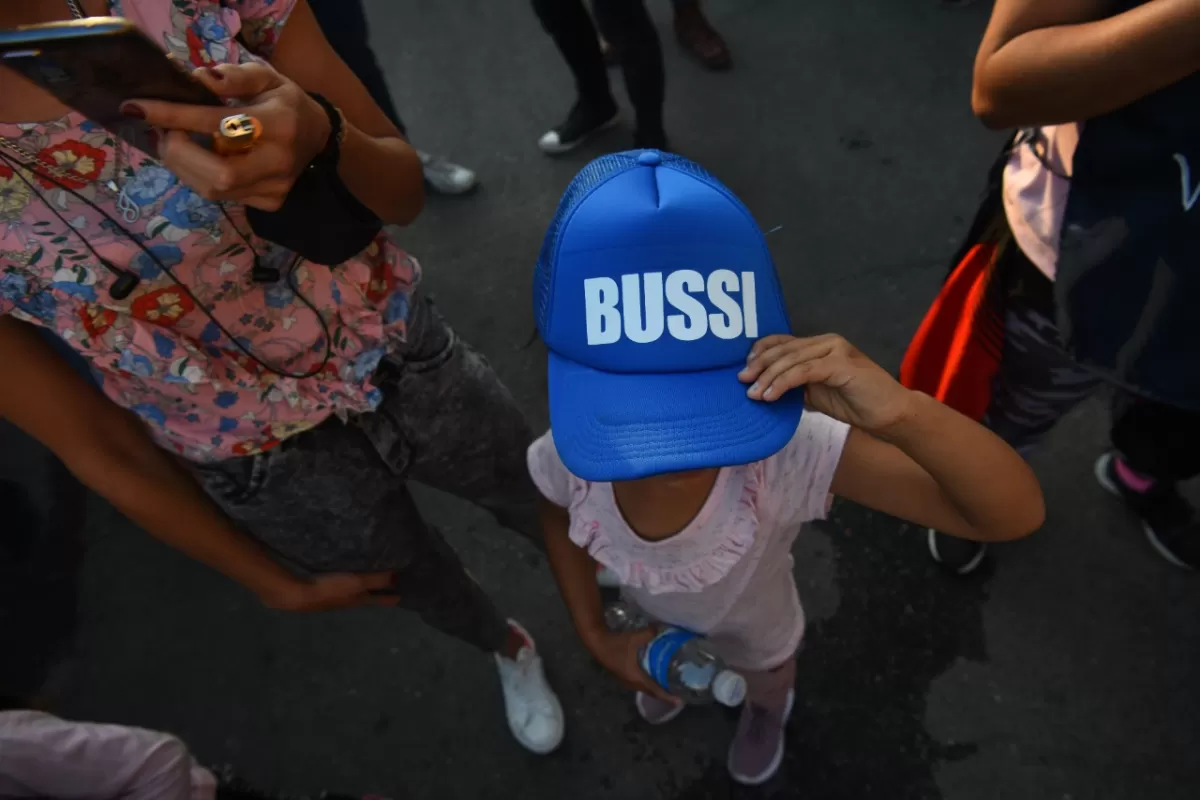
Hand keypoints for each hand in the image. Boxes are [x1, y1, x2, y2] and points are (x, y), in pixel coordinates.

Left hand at [123, 62, 332, 211]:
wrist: (319, 137)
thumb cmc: (285, 102)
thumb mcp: (266, 76)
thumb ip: (234, 76)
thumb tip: (197, 78)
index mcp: (278, 123)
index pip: (218, 123)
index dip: (175, 117)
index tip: (137, 108)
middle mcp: (278, 161)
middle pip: (218, 174)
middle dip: (178, 153)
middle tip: (164, 132)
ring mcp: (275, 187)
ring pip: (214, 189)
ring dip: (183, 166)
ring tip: (175, 143)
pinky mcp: (269, 201)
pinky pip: (221, 196)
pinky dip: (199, 176)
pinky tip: (197, 159)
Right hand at [261, 571, 399, 612]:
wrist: (298, 596)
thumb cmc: (331, 590)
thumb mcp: (357, 584)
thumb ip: (376, 581)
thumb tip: (397, 577)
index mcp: (359, 600)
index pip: (379, 600)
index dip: (390, 598)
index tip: (402, 596)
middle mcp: (349, 602)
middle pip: (368, 598)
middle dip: (379, 593)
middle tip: (390, 585)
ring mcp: (336, 599)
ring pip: (356, 594)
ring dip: (365, 588)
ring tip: (371, 578)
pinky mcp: (325, 592)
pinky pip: (344, 587)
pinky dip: (351, 582)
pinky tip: (347, 575)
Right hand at [585, 628, 679, 703]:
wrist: (597, 643)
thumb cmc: (616, 643)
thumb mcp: (633, 638)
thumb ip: (649, 633)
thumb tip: (660, 629)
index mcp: (636, 678)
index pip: (655, 691)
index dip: (667, 696)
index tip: (679, 700)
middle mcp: (632, 683)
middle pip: (651, 692)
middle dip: (664, 693)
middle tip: (677, 691)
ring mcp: (626, 681)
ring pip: (644, 688)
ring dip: (655, 688)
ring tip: (667, 684)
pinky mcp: (623, 676)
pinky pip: (639, 684)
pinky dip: (648, 683)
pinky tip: (652, 675)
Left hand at [739, 334, 917, 433]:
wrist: (889, 413)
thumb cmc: (855, 403)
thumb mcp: (817, 392)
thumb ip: (796, 384)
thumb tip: (764, 388)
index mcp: (821, 344)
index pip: (784, 341)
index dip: (761, 351)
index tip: (744, 368)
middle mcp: (827, 341)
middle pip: (784, 349)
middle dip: (759, 366)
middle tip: (742, 382)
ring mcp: (835, 350)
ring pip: (792, 360)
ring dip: (768, 378)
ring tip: (754, 394)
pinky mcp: (841, 365)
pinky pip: (804, 372)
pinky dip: (784, 383)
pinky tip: (771, 396)